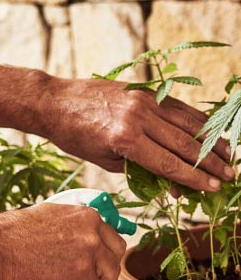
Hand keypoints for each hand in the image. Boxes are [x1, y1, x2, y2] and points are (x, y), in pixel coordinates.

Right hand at [0, 203, 126, 279]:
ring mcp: (82, 267)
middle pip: (112, 268)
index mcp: (89, 220)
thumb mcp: (53, 214)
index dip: (112, 257)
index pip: (116, 243)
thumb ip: (76, 224)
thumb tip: (90, 231)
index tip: (109, 265)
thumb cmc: (17, 232)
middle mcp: (91, 242)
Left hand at [41, 76, 233, 191]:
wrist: (56, 102)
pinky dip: (198, 121)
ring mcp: (145, 101)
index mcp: (125, 140)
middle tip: (230, 177)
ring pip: (188, 123)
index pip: (168, 163)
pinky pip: (178, 108)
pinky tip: (211, 133)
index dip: (193, 178)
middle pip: (184, 144)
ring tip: (229, 157)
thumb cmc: (75, 136)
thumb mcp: (103, 160)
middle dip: (210, 163)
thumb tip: (171, 183)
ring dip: (212, 141)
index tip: (213, 188)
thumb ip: (138, 169)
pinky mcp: (146, 91)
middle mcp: (138, 118)